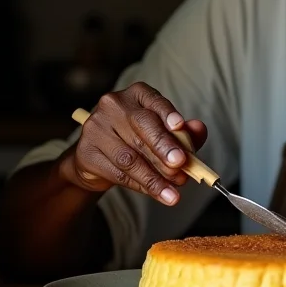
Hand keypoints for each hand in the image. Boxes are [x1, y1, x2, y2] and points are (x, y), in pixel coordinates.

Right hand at [58, 82, 207, 206]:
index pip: (155, 101)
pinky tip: (157, 192)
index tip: (180, 126)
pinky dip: (141, 185)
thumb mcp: (164, 132)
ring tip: (174, 190)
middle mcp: (114, 105)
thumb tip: (199, 130)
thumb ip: (185, 133)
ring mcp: (96, 127)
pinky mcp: (86, 152)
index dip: (168, 114)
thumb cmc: (139, 139)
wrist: (101, 158)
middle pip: (142, 126)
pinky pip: (118, 172)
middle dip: (163, 148)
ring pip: (130, 155)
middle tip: (181, 165)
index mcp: (137, 94)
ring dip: (155, 176)